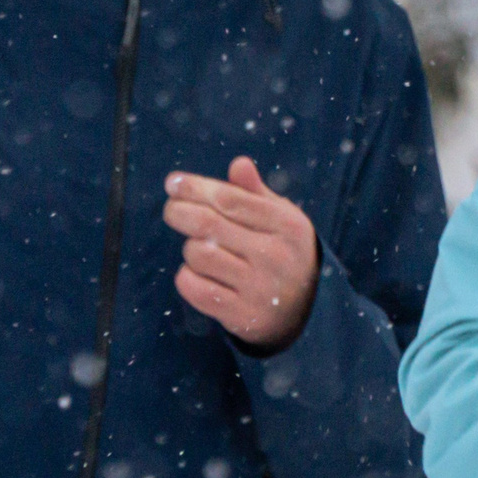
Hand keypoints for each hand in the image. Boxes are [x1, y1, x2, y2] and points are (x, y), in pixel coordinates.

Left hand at [162, 156, 318, 354]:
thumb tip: (238, 163)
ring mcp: (258, 287)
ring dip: (191, 248)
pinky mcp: (241, 314)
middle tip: (172, 209)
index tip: (174, 183)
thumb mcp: (282, 219)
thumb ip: (257, 194)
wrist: (306, 310)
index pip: (231, 199)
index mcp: (287, 225)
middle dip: (180, 211)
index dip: (197, 188)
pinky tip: (197, 272)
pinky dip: (187, 277)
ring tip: (201, 248)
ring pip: (198, 255)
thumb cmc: (286, 253)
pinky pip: (194, 288)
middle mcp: (274, 255)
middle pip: (208, 224)